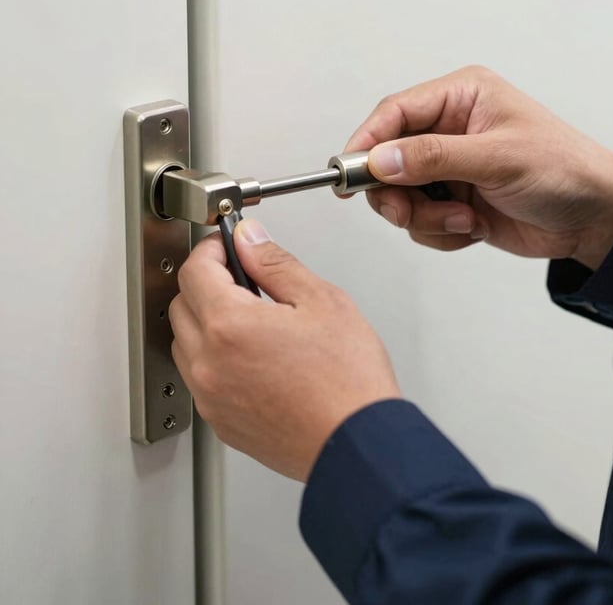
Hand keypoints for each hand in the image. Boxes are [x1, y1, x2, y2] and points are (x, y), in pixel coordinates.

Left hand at [169, 218, 399, 481]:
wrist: (358, 443)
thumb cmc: (349, 380)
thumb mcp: (322, 301)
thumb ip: (276, 263)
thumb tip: (250, 241)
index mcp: (230, 326)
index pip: (194, 270)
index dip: (211, 249)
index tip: (228, 245)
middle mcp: (209, 364)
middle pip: (181, 305)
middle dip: (206, 283)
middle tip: (243, 276)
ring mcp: (212, 398)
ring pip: (186, 344)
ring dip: (206, 322)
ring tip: (252, 318)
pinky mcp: (222, 423)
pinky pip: (201, 379)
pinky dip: (215, 358)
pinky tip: (254, 355)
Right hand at [345, 66, 612, 270]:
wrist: (594, 218)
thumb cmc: (562, 170)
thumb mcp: (498, 158)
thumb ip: (434, 158)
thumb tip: (379, 159)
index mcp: (461, 98)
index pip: (395, 113)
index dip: (367, 142)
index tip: (348, 173)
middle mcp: (449, 130)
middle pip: (388, 159)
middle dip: (396, 192)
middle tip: (406, 210)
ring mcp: (450, 169)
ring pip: (401, 196)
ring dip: (425, 217)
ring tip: (464, 219)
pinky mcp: (453, 201)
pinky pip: (421, 222)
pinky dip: (441, 232)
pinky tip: (475, 227)